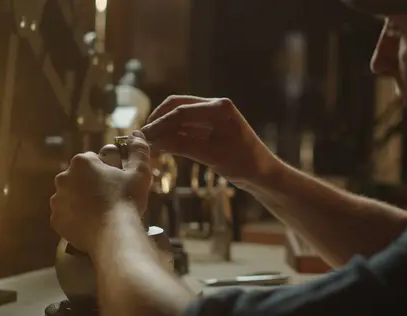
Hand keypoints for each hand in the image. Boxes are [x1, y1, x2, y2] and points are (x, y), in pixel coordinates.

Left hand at [49, 134, 151, 252]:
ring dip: (83, 200)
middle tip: (111, 197)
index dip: (107, 169)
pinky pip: (67, 215)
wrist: (114, 234)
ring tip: (102, 212)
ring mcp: (57, 200)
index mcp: (82, 162)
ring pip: (71, 196)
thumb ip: (138, 150)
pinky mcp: (56, 220)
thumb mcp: (139, 173)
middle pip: (80, 177)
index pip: (93, 159)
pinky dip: (76, 218)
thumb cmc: (127, 199)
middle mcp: (64, 177)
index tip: (117, 181)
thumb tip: (137, 134)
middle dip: (92, 184)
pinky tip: (92, 223)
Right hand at [141, 96, 276, 187]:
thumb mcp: (212, 156)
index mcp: (219, 108)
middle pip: (177, 106)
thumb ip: (183, 146)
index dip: (159, 124)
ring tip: (148, 142)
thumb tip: (154, 142)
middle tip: (142, 137)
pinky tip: (162, 145)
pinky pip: (186, 126)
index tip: (143, 136)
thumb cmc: (244, 164)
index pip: (181, 111)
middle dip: (158, 120)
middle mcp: (215, 106)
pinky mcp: (211, 126)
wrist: (263, 173)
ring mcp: (213, 115)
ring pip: (180, 116)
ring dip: (164, 127)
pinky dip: (173, 134)